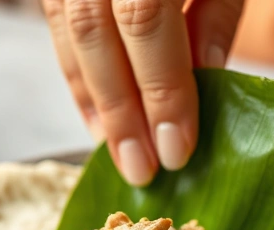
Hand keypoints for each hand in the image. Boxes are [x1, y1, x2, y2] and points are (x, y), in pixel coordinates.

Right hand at [42, 0, 244, 185]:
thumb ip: (216, 13)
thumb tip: (204, 79)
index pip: (145, 21)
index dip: (160, 89)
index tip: (176, 150)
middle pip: (95, 36)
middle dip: (120, 112)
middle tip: (142, 171)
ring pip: (69, 34)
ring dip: (94, 101)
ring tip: (120, 153)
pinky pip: (57, 24)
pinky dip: (78, 74)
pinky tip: (98, 114)